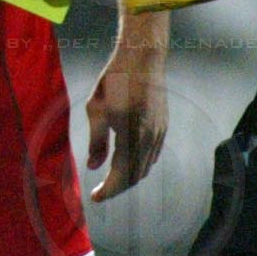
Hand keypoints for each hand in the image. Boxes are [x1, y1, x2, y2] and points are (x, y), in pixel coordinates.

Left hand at [84, 45, 167, 201]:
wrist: (143, 58)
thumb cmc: (115, 80)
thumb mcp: (96, 108)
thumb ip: (96, 141)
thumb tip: (93, 167)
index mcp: (133, 135)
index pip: (122, 174)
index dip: (108, 190)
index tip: (95, 197)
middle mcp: (150, 138)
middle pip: (136, 176)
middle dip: (118, 187)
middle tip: (100, 191)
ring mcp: (159, 133)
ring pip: (145, 167)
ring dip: (129, 177)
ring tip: (110, 179)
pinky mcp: (163, 126)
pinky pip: (151, 155)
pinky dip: (138, 165)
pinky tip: (126, 161)